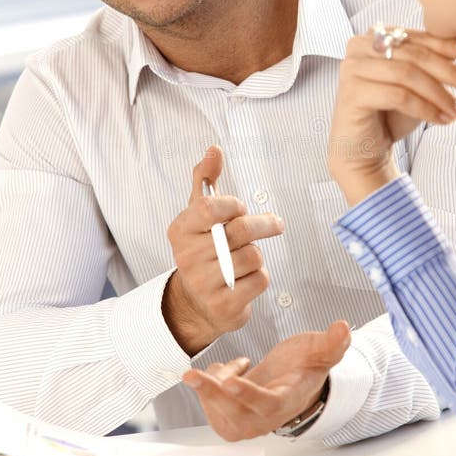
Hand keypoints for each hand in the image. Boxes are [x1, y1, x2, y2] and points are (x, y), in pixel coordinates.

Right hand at [163, 146, 283, 354]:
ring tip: (246, 258)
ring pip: (254, 256)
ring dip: (258, 254)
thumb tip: (213, 149)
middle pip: (241, 231)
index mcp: (180, 230)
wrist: (196, 303)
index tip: (240, 208)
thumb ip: (204, 179)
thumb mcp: (198, 214)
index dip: (233, 205)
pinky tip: (246, 280)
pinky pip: (259, 280)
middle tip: (275, 224)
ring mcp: (204, 284)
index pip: (210, 207)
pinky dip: (260, 278)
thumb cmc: (203, 249)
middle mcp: (187, 257)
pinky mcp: (223, 306)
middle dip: (264, 224)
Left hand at [181, 320, 350, 439]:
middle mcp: (266, 418)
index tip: (231, 381)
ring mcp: (248, 421)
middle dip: (211, 395)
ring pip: (220, 415)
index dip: (249, 395)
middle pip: (236, 415)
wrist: (292, 381)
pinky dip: (208, 389)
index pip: (268, 403)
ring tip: (218, 366)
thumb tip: (343, 326)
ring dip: (207, 390)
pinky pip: (213, 411)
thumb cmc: (304, 366)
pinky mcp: (232, 418)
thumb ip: (332, 342)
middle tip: (192, 375)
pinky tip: (220, 371)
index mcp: (287, 401)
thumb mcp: (319, 350)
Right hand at [328, 29, 455, 203]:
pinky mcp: (352, 93)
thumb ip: (433, 63)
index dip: (444, 44)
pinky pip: (398, 96)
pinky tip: (442, 120)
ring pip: (407, 75)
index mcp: (372, 37)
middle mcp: (358, 47)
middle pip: (413, 55)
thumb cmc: (389, 114)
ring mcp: (352, 69)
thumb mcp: (418, 85)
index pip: (415, 38)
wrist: (363, 150)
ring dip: (440, 94)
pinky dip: (425, 109)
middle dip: (450, 72)